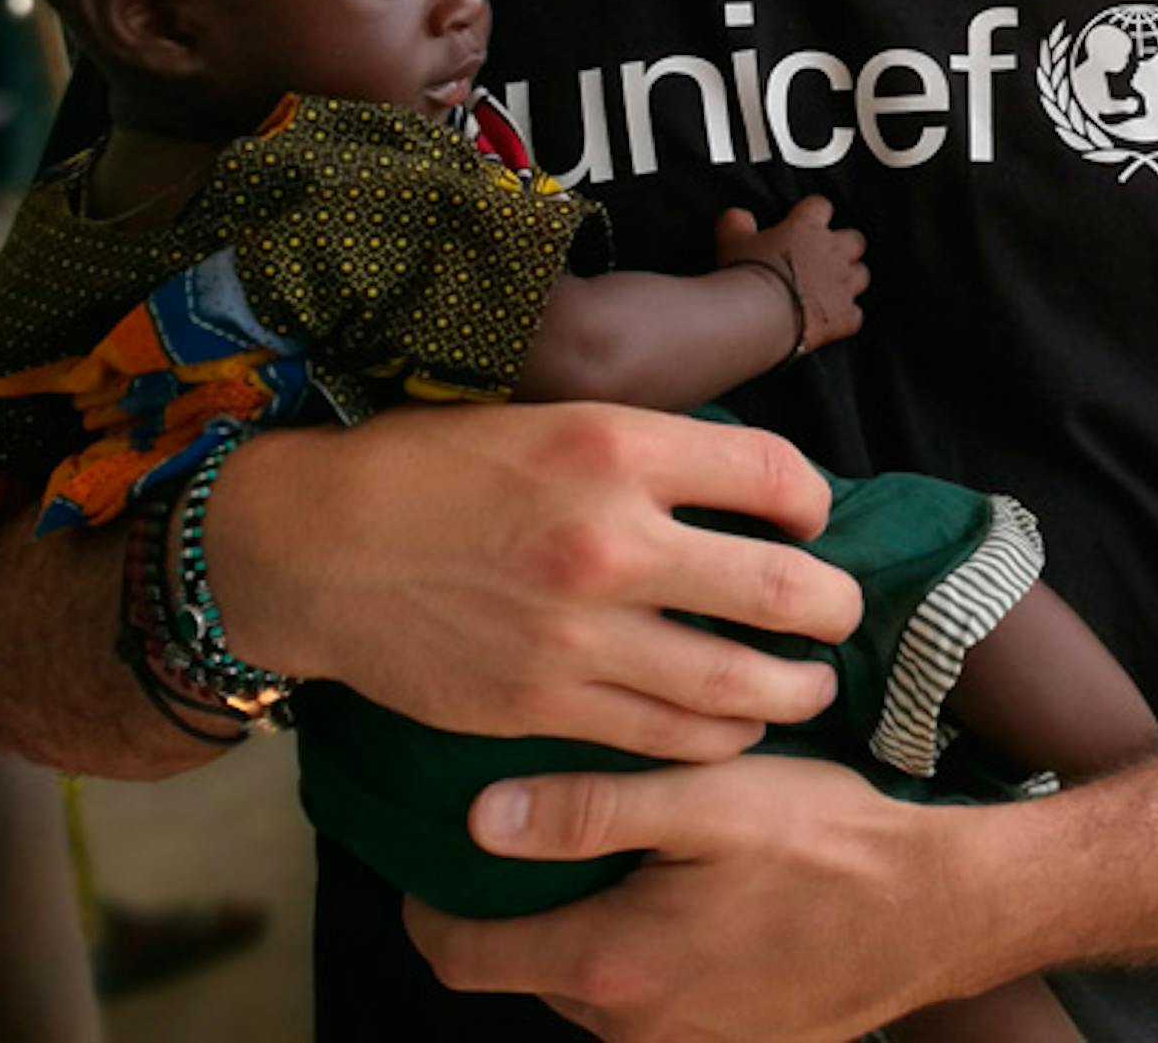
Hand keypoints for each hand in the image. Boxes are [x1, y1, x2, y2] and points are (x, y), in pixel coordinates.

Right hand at [204, 403, 864, 759]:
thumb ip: (650, 452)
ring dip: (796, 689)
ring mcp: (578, 633)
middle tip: (839, 613)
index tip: (812, 520)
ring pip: (739, 683)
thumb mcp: (553, 420)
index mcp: (616, 448)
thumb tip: (749, 484)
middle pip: (782, 589)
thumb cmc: (436, 470)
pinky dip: (721, 738)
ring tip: (811, 685)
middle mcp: (609, 541)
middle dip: (834, 608)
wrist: (318, 546)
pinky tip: (735, 727)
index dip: (814, 503)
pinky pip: (668, 738)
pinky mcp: (544, 705)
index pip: (776, 476)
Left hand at [407, 756, 971, 1039]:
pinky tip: (692, 895)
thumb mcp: (708, 799)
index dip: (428, 905)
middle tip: (543, 823)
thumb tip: (478, 818)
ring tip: (630, 849)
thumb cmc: (828, 842)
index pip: (460, 958)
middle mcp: (630, 1027)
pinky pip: (651, 1002)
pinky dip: (647, 952)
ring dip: (591, 926)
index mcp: (610, 963)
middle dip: (519, 905)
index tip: (432, 850)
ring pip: (591, 983)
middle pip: (526, 968)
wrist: (937, 911)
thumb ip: (589, 809)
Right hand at [717, 199, 866, 353]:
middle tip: (823, 258)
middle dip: (844, 247)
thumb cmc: (746, 273)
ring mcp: (843, 284)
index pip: (821, 206)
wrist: (759, 314)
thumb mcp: (731, 239)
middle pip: (855, 240)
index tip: (804, 222)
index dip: (814, 214)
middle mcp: (833, 251)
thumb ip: (737, 221)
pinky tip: (830, 321)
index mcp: (807, 227)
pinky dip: (845, 318)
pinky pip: (855, 315)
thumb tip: (739, 217)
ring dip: (848, 281)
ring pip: (861, 275)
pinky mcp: (845, 316)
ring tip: (829, 290)